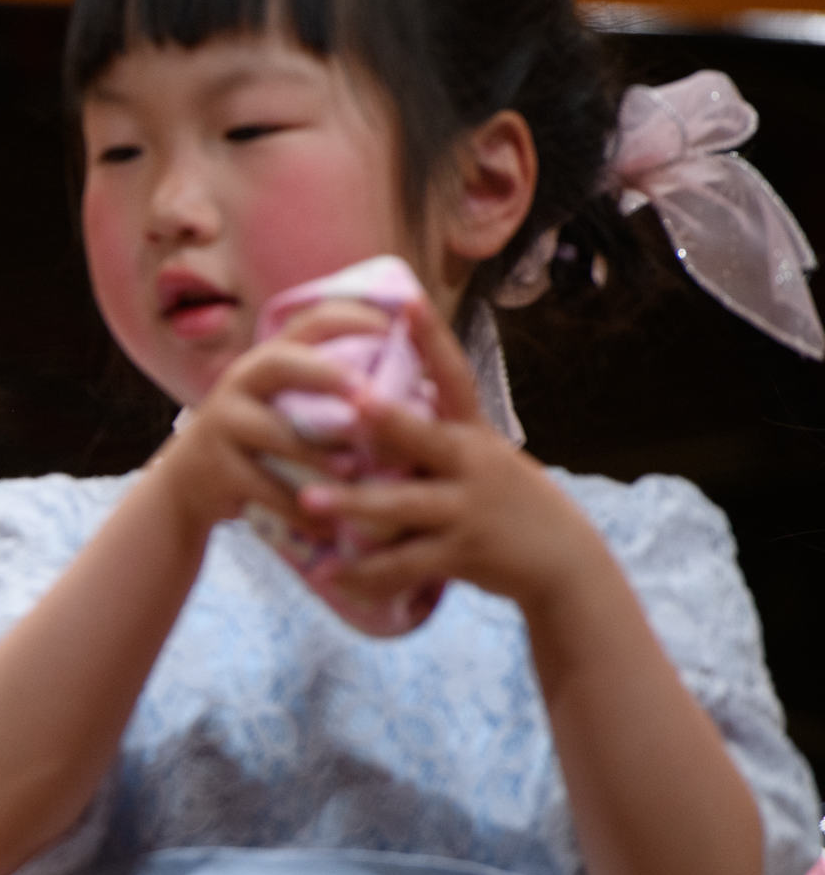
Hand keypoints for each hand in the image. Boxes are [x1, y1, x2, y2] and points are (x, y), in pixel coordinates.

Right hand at [151, 298, 390, 546]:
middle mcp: (240, 381)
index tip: (395, 328)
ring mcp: (223, 424)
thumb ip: (332, 391)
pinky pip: (263, 486)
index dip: (353, 318)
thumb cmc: (261, 442)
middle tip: (367, 392)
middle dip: (326, 375)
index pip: (311, 320)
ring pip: (273, 432)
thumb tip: (425, 386)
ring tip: (355, 470)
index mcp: (269, 360)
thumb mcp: (287, 405)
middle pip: (280, 363)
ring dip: (318, 452)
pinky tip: (329, 522)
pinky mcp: (215, 468)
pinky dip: (299, 505)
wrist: (188, 485)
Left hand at [295, 299, 601, 611]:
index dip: (433, 339)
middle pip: (425, 438)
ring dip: (355, 504)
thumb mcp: (483, 457)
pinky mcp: (462, 554)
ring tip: (309, 501)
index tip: (409, 300)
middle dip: (390, 421)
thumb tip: (375, 399)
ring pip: (404, 505)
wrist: (565, 562)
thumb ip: (436, 434)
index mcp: (473, 434)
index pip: (454, 377)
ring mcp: (467, 510)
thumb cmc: (507, 501)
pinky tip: (330, 574)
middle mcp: (472, 465)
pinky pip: (406, 564)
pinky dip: (367, 573)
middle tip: (353, 402)